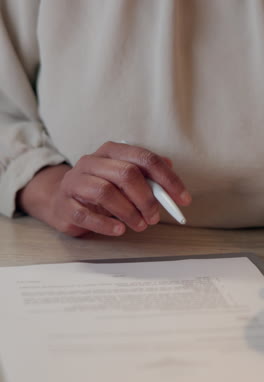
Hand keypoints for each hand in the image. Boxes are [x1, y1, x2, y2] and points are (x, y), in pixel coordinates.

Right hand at [17, 141, 190, 236]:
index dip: (168, 179)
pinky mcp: (65, 204)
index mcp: (111, 151)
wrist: (60, 199)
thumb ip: (145, 173)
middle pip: (126, 174)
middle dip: (147, 199)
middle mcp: (91, 161)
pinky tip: (119, 230)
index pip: (145, 159)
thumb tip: (170, 167)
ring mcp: (75, 182)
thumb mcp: (122, 177)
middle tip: (156, 218)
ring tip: (140, 225)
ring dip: (129, 212)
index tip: (183, 200)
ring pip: (106, 192)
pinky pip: (86, 214)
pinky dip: (106, 224)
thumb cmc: (98, 188)